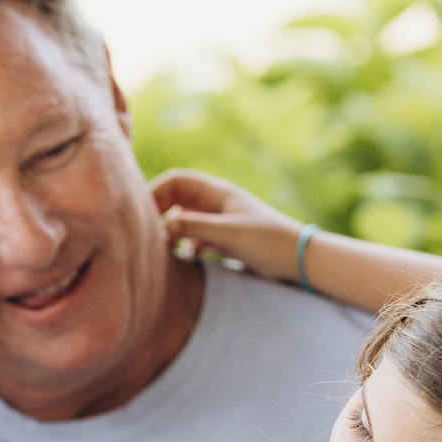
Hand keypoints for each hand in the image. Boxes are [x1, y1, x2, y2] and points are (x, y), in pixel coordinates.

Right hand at [149, 168, 304, 280]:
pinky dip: (185, 245)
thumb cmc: (269, 242)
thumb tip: (164, 225)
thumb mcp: (230, 235)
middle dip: (158, 212)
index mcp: (218, 193)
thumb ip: (196, 228)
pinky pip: (196, 237)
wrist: (300, 259)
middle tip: (144, 234)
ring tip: (160, 249)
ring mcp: (221, 221)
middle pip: (177, 198)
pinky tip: (183, 259)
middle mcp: (217, 203)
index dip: (155, 192)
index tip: (141, 215)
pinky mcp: (226, 239)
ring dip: (170, 230)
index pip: (176, 181)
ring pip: (185, 219)